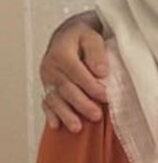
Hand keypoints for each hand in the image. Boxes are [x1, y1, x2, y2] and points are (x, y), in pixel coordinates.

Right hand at [40, 16, 107, 131]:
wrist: (68, 35)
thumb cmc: (82, 37)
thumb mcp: (92, 36)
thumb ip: (96, 52)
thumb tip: (100, 71)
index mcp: (61, 52)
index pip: (76, 72)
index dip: (91, 86)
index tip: (106, 96)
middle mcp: (51, 66)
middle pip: (66, 88)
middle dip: (81, 104)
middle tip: (96, 115)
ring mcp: (47, 79)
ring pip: (55, 98)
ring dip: (66, 114)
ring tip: (77, 127)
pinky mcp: (46, 88)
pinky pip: (46, 103)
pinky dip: (51, 115)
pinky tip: (57, 125)